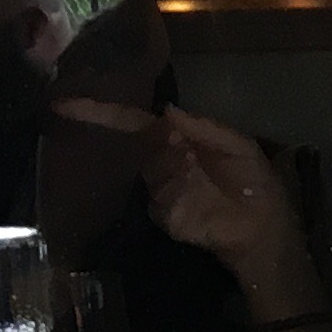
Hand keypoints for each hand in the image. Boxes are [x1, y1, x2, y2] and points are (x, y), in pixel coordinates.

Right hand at [60, 98, 313, 308]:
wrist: (265, 228)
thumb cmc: (255, 183)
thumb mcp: (238, 146)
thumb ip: (204, 126)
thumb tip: (166, 110)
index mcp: (176, 140)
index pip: (132, 122)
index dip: (101, 113)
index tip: (65, 104)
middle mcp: (160, 162)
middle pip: (141, 145)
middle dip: (169, 148)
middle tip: (196, 158)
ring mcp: (158, 190)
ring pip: (155, 172)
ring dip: (183, 173)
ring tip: (210, 183)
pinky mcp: (164, 215)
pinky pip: (165, 199)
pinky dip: (186, 196)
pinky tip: (206, 201)